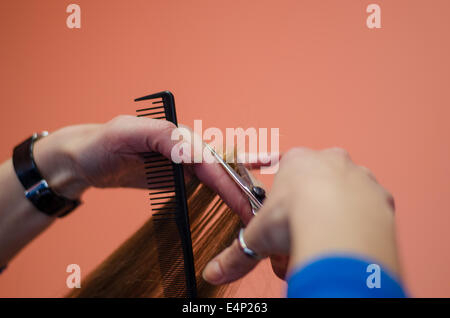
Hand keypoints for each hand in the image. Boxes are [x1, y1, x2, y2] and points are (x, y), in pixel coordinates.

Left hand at [33, 115, 273, 222]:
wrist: (87, 159)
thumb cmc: (99, 145)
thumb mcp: (123, 134)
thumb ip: (159, 134)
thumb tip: (191, 146)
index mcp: (176, 135)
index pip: (208, 160)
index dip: (227, 181)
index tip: (242, 201)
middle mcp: (185, 146)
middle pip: (220, 167)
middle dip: (241, 187)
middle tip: (257, 211)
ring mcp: (184, 161)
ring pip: (219, 175)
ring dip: (240, 190)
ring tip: (258, 206)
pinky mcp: (181, 174)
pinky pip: (209, 182)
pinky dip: (228, 190)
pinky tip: (241, 197)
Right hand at [202, 147, 398, 284]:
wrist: (337, 224)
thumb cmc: (296, 216)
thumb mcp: (258, 235)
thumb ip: (236, 254)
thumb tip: (215, 271)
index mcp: (299, 160)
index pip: (285, 169)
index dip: (281, 196)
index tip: (281, 210)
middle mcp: (331, 161)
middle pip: (316, 187)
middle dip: (307, 213)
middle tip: (299, 237)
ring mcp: (358, 176)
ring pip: (344, 198)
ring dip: (333, 220)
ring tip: (323, 243)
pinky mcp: (380, 196)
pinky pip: (368, 210)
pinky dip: (357, 226)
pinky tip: (347, 241)